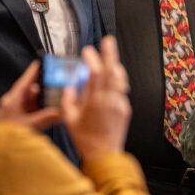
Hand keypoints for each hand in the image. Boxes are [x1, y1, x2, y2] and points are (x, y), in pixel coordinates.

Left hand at [0, 61, 60, 129]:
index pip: (25, 80)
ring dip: (44, 98)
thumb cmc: (7, 136)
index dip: (35, 70)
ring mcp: (16, 109)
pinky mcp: (19, 117)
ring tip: (58, 96)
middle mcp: (13, 102)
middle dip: (45, 85)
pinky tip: (52, 109)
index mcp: (12, 99)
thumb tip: (63, 111)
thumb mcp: (30, 126)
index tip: (43, 61)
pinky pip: (33, 108)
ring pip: (33, 99)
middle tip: (58, 80)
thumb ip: (47, 117)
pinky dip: (42, 107)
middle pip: (32, 88)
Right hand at [61, 37, 131, 158]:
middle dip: (110, 54)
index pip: (96, 73)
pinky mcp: (126, 108)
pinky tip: (111, 78)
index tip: (87, 50)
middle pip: (112, 71)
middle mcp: (110, 99)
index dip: (93, 59)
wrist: (105, 154)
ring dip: (115, 66)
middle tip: (108, 40)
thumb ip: (69, 100)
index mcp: (95, 100)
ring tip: (109, 57)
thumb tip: (71, 86)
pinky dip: (116, 80)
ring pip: (120, 79)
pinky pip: (121, 90)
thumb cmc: (84, 139)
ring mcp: (120, 103)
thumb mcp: (69, 119)